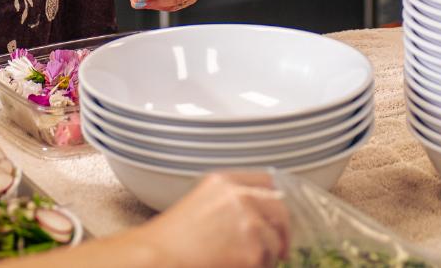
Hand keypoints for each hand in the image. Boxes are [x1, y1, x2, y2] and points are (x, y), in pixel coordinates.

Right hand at [143, 172, 289, 266]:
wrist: (157, 258)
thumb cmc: (171, 240)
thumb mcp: (200, 204)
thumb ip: (229, 202)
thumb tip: (260, 216)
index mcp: (224, 181)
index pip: (267, 181)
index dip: (277, 199)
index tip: (278, 215)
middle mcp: (240, 196)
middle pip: (280, 209)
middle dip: (283, 230)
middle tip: (280, 248)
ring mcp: (249, 223)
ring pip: (276, 240)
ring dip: (268, 254)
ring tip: (243, 262)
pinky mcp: (253, 250)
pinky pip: (269, 262)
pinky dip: (259, 267)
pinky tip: (236, 267)